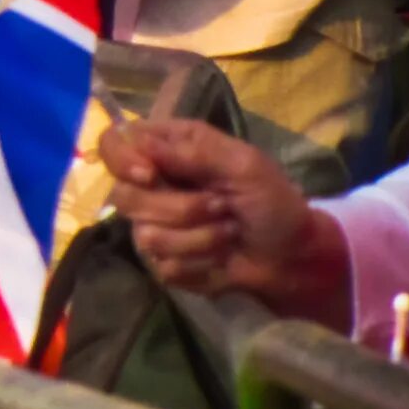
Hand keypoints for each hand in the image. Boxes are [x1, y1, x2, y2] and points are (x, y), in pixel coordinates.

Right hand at [98, 119, 351, 324]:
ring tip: (229, 232)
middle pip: (123, 195)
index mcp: (167, 150)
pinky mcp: (165, 263)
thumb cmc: (273, 201)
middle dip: (178, 208)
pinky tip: (223, 258)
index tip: (149, 175)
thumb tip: (140, 142)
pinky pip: (164, 266)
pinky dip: (201, 263)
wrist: (295, 257)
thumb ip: (193, 151)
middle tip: (221, 206)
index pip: (113, 143)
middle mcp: (153, 185)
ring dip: (199, 238)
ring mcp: (155, 225)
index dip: (122, 160)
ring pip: (145, 235)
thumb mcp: (244, 165)